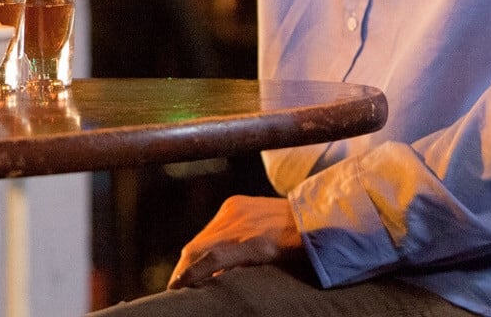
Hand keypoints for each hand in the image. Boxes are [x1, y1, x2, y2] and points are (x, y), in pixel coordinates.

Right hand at [168, 196, 304, 289]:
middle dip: (184, 268)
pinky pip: (213, 225)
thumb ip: (240, 274)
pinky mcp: (234, 203)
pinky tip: (207, 252)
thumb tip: (214, 281)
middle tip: (176, 285)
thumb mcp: (271, 270)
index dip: (187, 274)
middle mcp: (239, 223)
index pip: (208, 259)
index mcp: (252, 244)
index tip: (175, 288)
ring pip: (202, 236)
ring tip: (188, 272)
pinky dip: (207, 240)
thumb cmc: (299, 253)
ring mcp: (234, 210)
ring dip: (194, 255)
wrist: (315, 218)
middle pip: (197, 247)